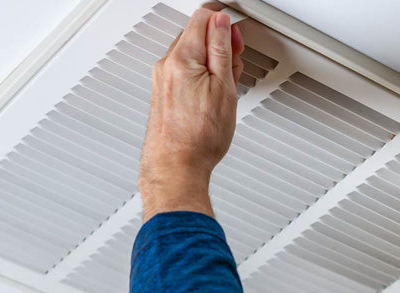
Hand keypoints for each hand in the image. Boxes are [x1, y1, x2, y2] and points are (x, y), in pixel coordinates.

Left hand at [139, 9, 243, 221]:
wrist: (177, 167)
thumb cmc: (199, 138)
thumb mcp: (223, 88)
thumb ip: (221, 49)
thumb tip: (221, 23)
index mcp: (182, 58)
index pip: (202, 18)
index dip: (225, 23)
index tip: (236, 35)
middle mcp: (167, 65)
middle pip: (196, 34)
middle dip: (220, 42)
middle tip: (235, 63)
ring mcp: (162, 80)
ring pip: (191, 54)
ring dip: (212, 61)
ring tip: (226, 84)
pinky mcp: (163, 93)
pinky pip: (184, 71)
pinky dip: (201, 75)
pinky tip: (213, 94)